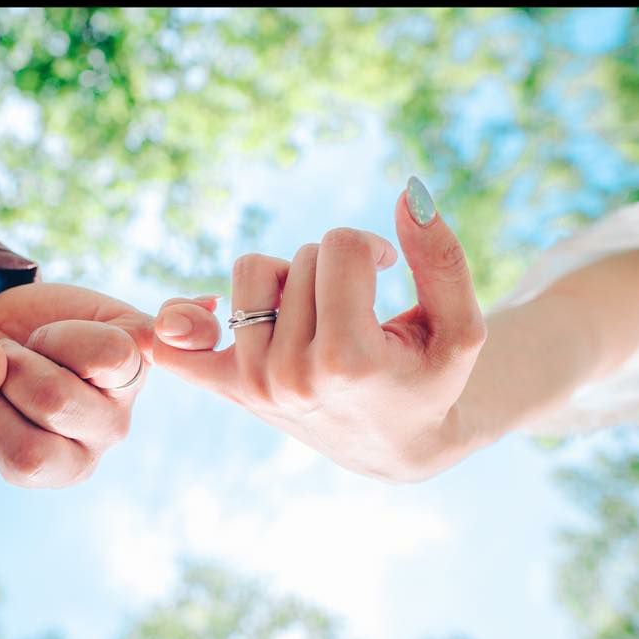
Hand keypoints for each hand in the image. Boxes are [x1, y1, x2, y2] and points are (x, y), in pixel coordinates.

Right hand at [0, 282, 219, 487]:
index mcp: (60, 465)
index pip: (29, 456)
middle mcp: (103, 435)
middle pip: (57, 400)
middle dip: (12, 366)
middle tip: (4, 358)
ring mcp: (128, 386)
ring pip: (104, 356)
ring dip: (51, 336)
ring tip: (38, 342)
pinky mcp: (141, 336)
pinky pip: (170, 333)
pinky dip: (182, 324)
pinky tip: (169, 323)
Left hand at [150, 180, 486, 482]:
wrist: (396, 445)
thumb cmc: (432, 380)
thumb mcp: (461, 328)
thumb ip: (443, 259)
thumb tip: (409, 192)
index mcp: (346, 361)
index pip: (341, 247)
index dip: (371, 247)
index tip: (388, 271)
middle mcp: (289, 375)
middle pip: (301, 256)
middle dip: (335, 266)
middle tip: (359, 306)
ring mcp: (252, 384)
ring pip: (251, 270)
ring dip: (288, 278)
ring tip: (318, 311)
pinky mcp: (228, 387)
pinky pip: (177, 342)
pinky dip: (178, 320)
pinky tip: (205, 310)